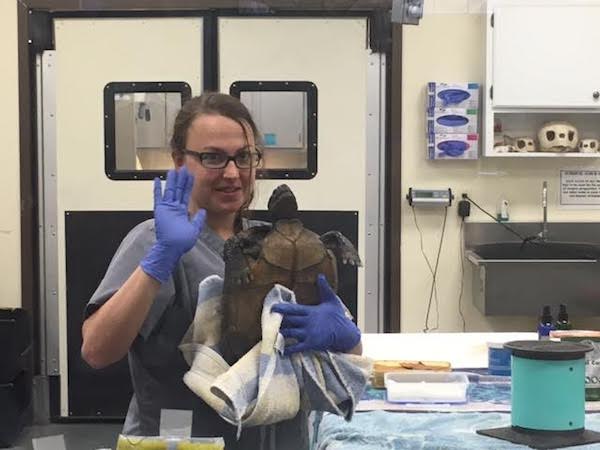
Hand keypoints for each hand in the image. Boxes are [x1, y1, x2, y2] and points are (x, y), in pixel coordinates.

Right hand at [140, 168, 205, 282]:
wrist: (172, 248)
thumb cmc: (181, 242)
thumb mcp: (195, 230)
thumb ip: (198, 219)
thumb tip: (203, 211)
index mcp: (182, 212)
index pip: (186, 195)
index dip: (188, 185)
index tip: (191, 176)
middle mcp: (174, 208)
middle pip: (178, 190)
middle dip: (181, 179)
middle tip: (183, 168)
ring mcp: (166, 208)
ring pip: (169, 191)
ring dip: (171, 181)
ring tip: (173, 170)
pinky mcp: (159, 211)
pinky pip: (158, 197)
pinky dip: (157, 189)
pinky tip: (158, 180)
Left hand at [270, 274, 360, 354]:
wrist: (346, 334)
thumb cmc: (339, 317)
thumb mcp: (332, 301)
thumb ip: (324, 288)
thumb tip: (320, 276)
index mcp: (311, 311)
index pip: (293, 309)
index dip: (282, 308)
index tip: (272, 308)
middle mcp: (308, 322)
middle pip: (288, 321)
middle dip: (278, 321)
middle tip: (267, 321)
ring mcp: (309, 334)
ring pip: (290, 333)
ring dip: (280, 333)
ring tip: (271, 333)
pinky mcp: (311, 344)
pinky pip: (297, 347)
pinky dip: (288, 349)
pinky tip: (281, 350)